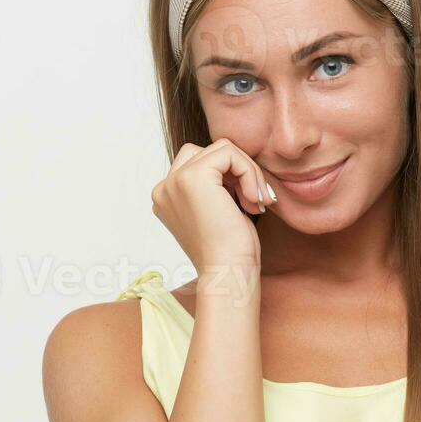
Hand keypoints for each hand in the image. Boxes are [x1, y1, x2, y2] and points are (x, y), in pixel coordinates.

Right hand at [151, 138, 273, 272]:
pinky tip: (254, 199)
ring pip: (221, 149)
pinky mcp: (193, 177)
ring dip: (247, 171)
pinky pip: (229, 152)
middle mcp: (164, 188)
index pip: (199, 164)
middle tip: (255, 200)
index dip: (229, 177)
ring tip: (256, 201)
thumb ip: (215, 186)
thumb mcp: (217, 211)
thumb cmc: (230, 251)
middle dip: (237, 170)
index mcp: (166, 198)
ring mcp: (175, 181)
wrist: (228, 272)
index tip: (247, 203)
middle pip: (207, 152)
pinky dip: (249, 172)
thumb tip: (233, 160)